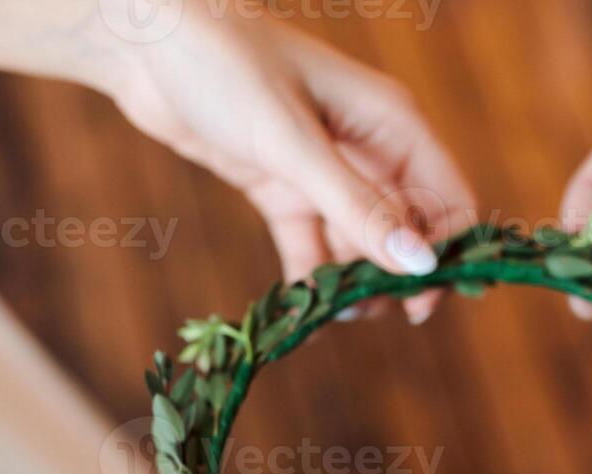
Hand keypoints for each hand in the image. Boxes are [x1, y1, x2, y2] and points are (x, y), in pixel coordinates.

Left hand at [103, 7, 475, 323]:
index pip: (449, 199)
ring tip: (331, 312)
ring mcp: (324, 171)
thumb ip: (356, 206)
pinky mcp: (282, 188)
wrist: (142, 43)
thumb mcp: (294, 143)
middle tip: (366, 312)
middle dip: (394, 276)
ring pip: (360, 244)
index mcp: (392, 124)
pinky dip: (311, 276)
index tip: (422, 305)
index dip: (447, 254)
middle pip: (407, 230)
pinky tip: (301, 307)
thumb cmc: (226, 67)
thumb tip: (419, 265)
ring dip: (353, 282)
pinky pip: (312, 245)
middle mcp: (368, 149)